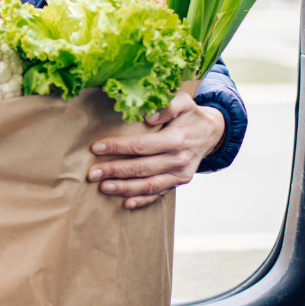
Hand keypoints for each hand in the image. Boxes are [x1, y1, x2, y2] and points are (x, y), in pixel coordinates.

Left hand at [86, 92, 225, 209]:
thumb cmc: (191, 114)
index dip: (118, 147)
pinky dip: (143, 200)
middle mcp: (178, 159)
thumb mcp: (183, 102)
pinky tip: (126, 203)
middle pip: (141, 168)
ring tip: (103, 187)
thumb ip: (167, 106)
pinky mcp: (179, 182)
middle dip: (114, 171)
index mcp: (176, 139)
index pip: (141, 146)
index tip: (96, 148)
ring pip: (149, 185)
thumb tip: (147, 116)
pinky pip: (160, 194)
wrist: (212, 132)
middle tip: (92, 173)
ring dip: (124, 188)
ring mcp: (180, 174)